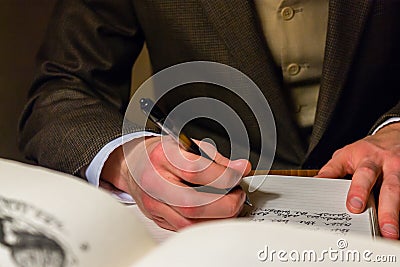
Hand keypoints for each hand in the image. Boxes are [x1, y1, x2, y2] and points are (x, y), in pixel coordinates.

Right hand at [102, 136, 250, 230]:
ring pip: (190, 222)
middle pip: (193, 204)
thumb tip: (240, 169)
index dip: (225, 175)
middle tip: (238, 195)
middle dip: (225, 204)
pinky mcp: (158, 218)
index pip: (196, 170)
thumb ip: (214, 158)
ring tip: (230, 203)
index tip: (241, 172)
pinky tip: (216, 212)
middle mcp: (154, 182)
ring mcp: (154, 204)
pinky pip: (186, 228)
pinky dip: (207, 223)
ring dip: (219, 217)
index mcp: (162, 156)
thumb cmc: (161, 152)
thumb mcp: (186, 144)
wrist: (134, 165)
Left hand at [316, 122, 399, 238]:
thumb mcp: (346, 155)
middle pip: (390, 188)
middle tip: (385, 228)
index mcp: (368, 159)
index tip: (353, 207)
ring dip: (396, 214)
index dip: (358, 190)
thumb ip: (331, 170)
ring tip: (393, 233)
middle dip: (387, 209)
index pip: (363, 175)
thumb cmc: (366, 150)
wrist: (393, 136)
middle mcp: (389, 166)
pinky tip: (399, 224)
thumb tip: (316, 183)